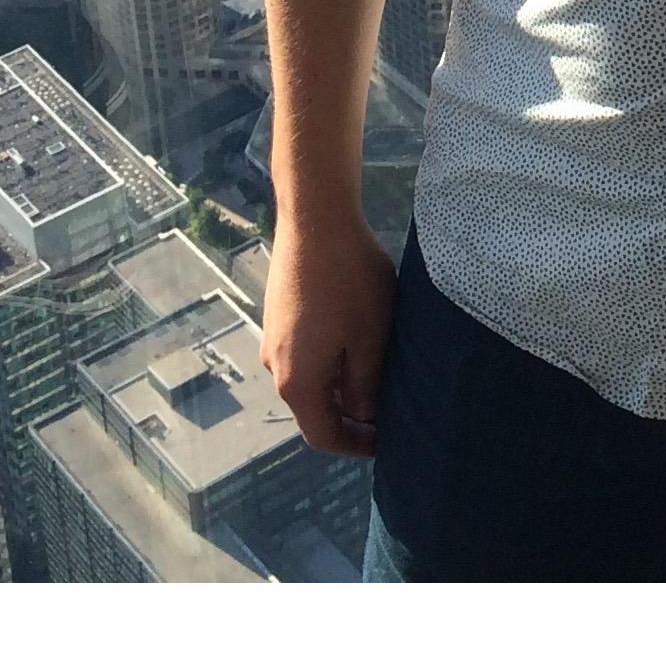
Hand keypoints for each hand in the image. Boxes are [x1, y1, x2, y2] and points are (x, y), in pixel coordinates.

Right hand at [262, 211, 397, 459]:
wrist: (315, 219)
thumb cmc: (350, 280)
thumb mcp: (370, 340)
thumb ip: (366, 388)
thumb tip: (365, 418)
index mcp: (296, 382)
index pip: (322, 435)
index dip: (355, 445)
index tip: (388, 441)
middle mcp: (274, 366)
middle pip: (314, 409)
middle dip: (353, 415)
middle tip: (392, 408)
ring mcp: (273, 339)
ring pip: (311, 379)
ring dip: (344, 384)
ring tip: (382, 370)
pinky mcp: (279, 316)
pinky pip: (305, 354)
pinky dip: (332, 360)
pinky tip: (361, 338)